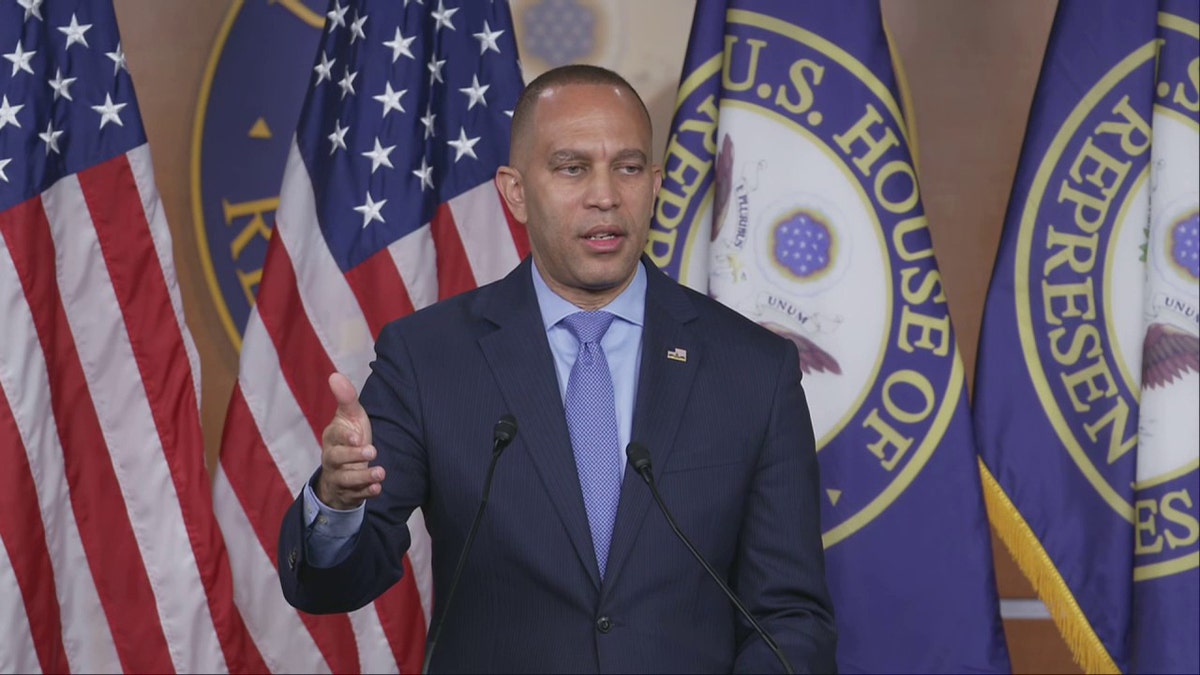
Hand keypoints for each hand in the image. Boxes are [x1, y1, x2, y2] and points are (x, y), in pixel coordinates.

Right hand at [316, 372, 384, 509]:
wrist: (344, 468)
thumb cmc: (349, 437)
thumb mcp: (350, 417)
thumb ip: (346, 398)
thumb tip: (334, 375)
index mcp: (332, 438)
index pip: (335, 436)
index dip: (345, 437)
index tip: (358, 436)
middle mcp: (332, 458)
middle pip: (338, 459)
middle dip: (354, 456)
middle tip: (372, 451)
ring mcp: (339, 477)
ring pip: (347, 479)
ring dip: (364, 476)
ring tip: (380, 473)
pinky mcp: (348, 493)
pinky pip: (355, 495)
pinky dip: (366, 493)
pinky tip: (377, 489)